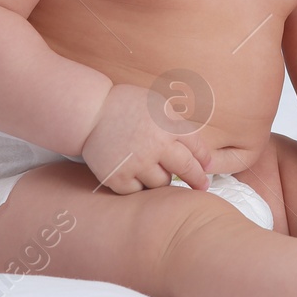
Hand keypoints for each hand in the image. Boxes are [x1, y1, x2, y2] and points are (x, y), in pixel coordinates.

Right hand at [80, 83, 211, 193]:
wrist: (90, 112)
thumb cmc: (126, 106)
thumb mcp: (157, 104)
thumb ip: (177, 124)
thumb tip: (203, 151)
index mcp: (168, 125)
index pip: (197, 148)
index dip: (204, 160)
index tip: (207, 168)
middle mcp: (155, 145)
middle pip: (186, 169)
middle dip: (197, 179)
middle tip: (202, 185)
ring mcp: (136, 163)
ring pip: (162, 183)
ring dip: (161, 178)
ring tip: (154, 169)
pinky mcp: (118, 177)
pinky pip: (138, 191)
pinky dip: (138, 185)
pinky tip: (135, 175)